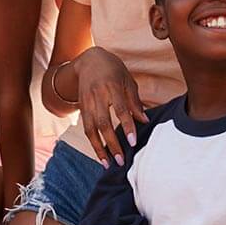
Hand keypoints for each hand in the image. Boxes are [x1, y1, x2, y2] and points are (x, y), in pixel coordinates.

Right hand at [73, 47, 147, 166]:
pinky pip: (86, 128)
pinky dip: (93, 143)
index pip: (120, 109)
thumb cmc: (113, 70)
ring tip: (108, 164)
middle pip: (103, 122)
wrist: (88, 60)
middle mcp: (97, 95)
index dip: (126, 126)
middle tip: (121, 160)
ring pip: (91, 129)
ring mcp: (86, 102)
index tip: (132, 142)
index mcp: (112, 86)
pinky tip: (101, 154)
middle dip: (111, 143)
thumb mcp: (127, 80)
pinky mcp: (81, 107)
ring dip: (99, 148)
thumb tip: (144, 121)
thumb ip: (135, 101)